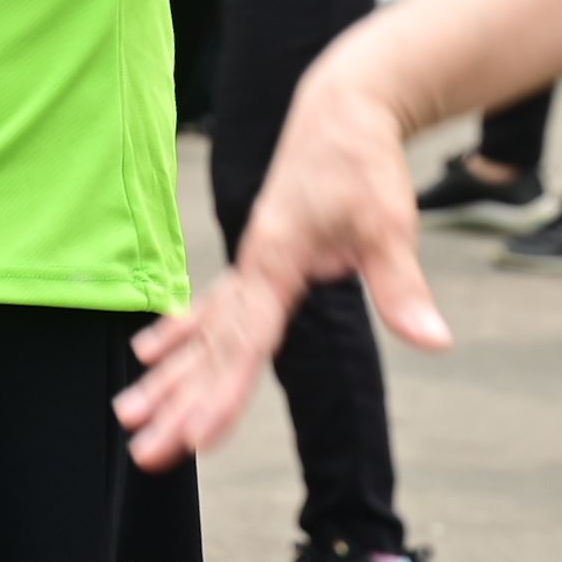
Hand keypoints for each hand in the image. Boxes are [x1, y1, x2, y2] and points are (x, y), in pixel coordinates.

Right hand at [119, 74, 439, 468]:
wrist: (342, 109)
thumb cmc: (363, 163)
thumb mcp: (389, 224)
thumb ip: (401, 288)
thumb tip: (434, 341)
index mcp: (277, 261)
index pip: (246, 342)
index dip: (222, 394)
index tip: (198, 439)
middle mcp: (252, 265)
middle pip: (211, 348)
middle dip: (178, 403)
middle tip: (145, 452)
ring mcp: (250, 261)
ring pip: (201, 330)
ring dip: (167, 375)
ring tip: (127, 413)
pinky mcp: (257, 256)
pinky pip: (210, 305)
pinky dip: (180, 333)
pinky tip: (151, 355)